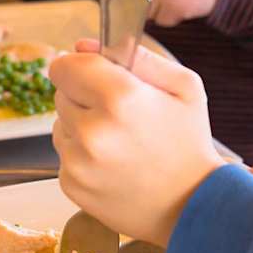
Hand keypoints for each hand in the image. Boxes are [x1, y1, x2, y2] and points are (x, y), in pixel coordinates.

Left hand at [50, 39, 227, 246]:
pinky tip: (113, 164)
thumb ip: (136, 56)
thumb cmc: (189, 143)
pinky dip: (82, 156)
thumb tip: (83, 45)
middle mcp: (93, 131)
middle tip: (121, 114)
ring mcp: (78, 162)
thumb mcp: (183, 86)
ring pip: (60, 125)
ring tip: (119, 142)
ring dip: (81, 126)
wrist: (192, 207)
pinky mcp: (71, 186)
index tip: (96, 75)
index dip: (81, 66)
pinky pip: (64, 155)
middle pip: (61, 93)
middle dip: (84, 96)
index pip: (65, 65)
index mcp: (120, 98)